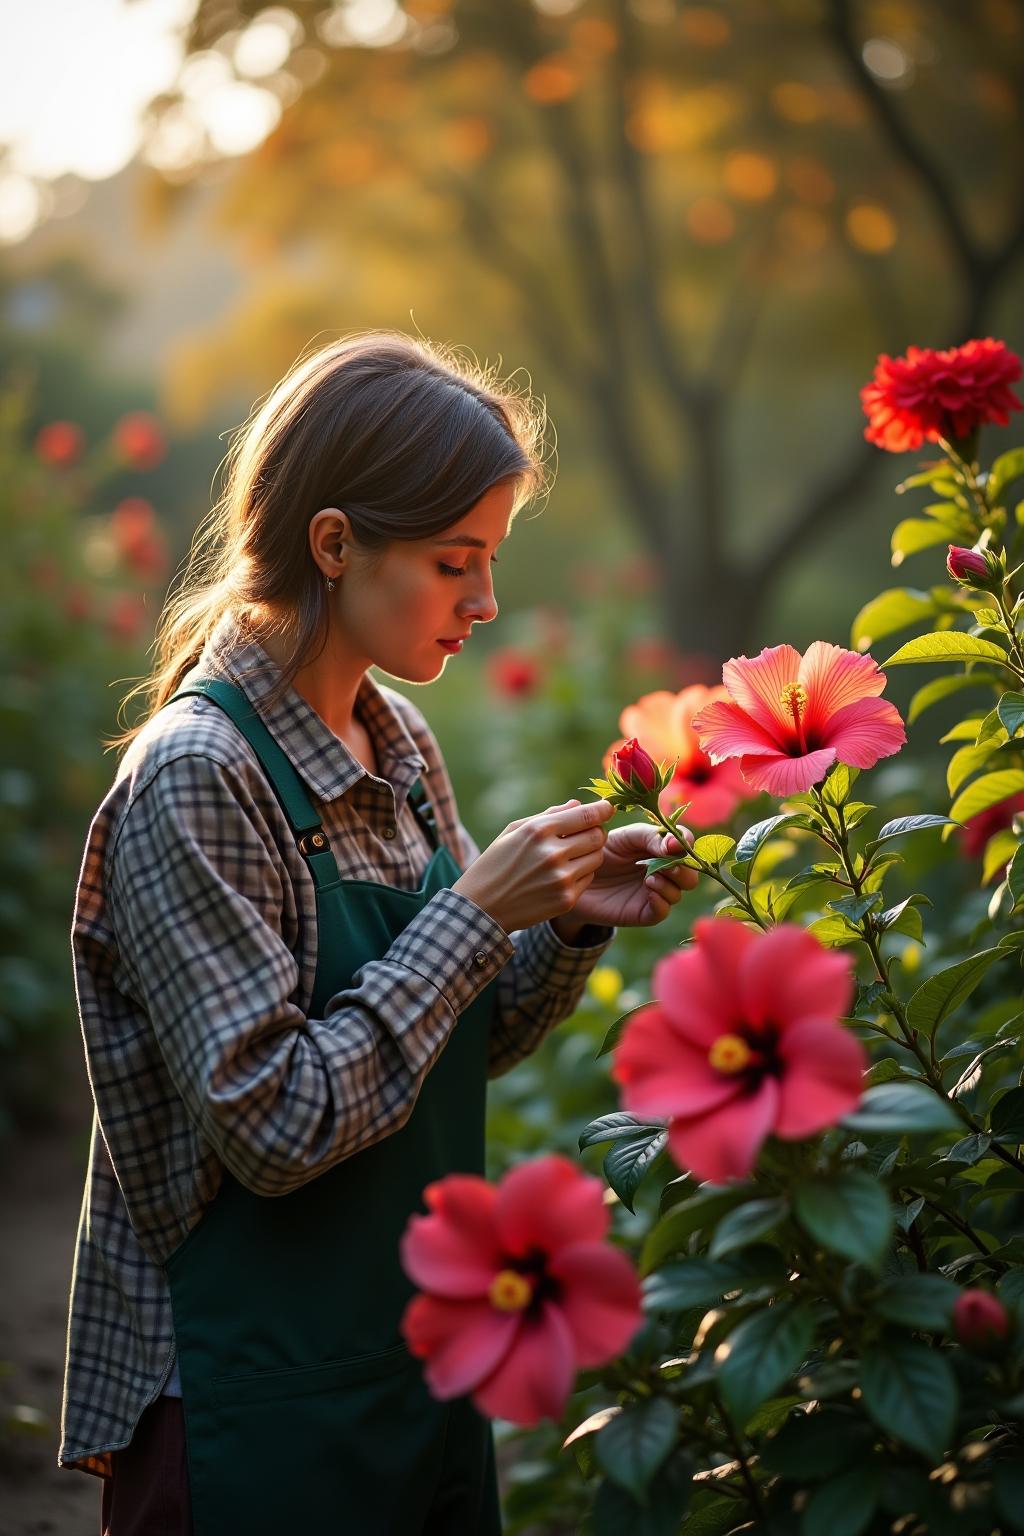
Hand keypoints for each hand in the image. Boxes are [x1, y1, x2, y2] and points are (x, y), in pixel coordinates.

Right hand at [451, 798, 614, 932]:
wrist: (482, 907)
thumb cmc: (496, 863)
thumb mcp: (514, 831)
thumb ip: (548, 816)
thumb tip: (577, 804)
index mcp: (538, 831)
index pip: (586, 815)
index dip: (603, 809)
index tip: (608, 808)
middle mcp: (553, 853)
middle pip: (598, 835)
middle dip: (596, 832)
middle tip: (586, 834)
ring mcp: (561, 878)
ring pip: (597, 857)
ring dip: (590, 854)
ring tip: (570, 857)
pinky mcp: (567, 899)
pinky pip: (589, 878)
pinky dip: (581, 874)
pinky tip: (561, 876)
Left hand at [567, 823, 698, 928]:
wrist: (572, 874)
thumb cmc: (600, 850)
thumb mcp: (626, 837)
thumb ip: (650, 837)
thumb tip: (676, 845)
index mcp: (660, 848)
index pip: (686, 844)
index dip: (687, 842)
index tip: (674, 843)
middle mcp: (662, 871)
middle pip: (691, 874)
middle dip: (684, 868)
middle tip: (668, 863)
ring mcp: (654, 893)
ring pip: (679, 893)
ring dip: (670, 884)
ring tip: (648, 877)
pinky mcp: (642, 912)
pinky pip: (662, 911)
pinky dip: (661, 901)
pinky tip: (649, 891)